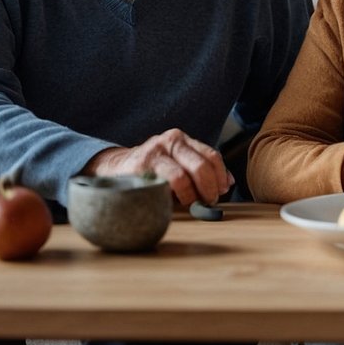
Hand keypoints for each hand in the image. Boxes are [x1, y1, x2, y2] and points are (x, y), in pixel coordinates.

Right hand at [81, 128, 231, 205]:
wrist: (114, 169)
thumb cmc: (153, 171)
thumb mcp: (179, 164)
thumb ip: (202, 171)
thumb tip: (228, 183)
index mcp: (182, 139)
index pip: (211, 156)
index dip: (220, 177)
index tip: (221, 192)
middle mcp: (170, 140)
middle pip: (201, 166)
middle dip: (208, 189)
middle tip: (207, 202)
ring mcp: (154, 152)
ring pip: (183, 176)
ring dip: (191, 196)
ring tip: (191, 205)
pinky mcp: (140, 166)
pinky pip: (163, 184)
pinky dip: (172, 197)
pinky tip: (171, 203)